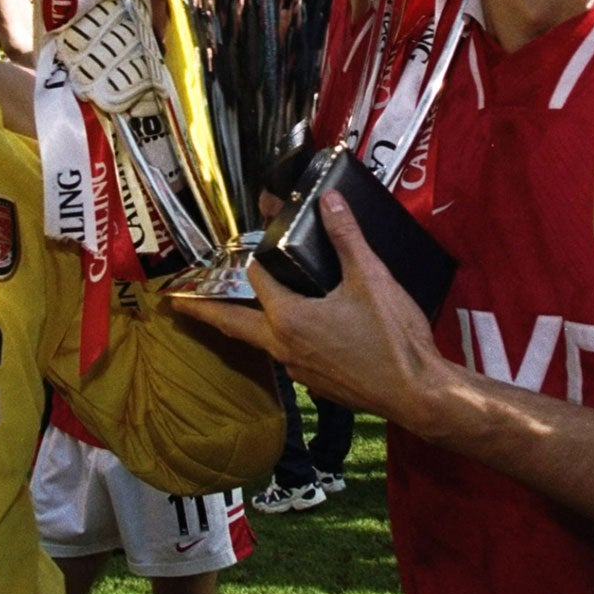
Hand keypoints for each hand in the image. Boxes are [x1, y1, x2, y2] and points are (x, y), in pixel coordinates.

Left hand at [171, 192, 456, 429]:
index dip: (254, 255)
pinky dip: (279, 340)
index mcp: (289, 319)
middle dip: (205, 312)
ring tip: (235, 311)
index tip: (242, 242)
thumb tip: (329, 200)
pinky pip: (287, 356)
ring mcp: (298, 372)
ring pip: (261, 343)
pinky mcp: (317, 385)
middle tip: (176, 305)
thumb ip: (346, 237)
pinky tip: (296, 332)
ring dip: (246, 325)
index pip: (257, 278)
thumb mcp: (371, 278)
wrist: (418, 393)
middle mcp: (283, 348)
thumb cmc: (392, 337)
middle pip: (233, 325)